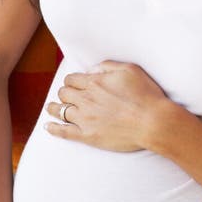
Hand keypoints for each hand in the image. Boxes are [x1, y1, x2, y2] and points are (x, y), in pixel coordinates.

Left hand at [44, 60, 172, 151]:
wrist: (152, 122)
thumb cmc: (145, 95)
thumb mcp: (130, 70)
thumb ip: (108, 66)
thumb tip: (92, 69)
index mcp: (95, 82)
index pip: (72, 79)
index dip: (72, 81)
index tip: (75, 84)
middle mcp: (86, 99)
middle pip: (64, 93)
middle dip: (65, 93)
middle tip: (68, 96)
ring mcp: (85, 118)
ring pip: (60, 110)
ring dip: (54, 107)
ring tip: (51, 108)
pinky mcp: (87, 135)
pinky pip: (63, 132)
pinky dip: (53, 128)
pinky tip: (48, 126)